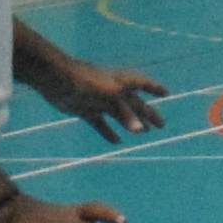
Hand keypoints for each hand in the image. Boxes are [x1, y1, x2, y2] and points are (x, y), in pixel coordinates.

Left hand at [38, 55, 165, 139]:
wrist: (56, 80)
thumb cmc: (86, 81)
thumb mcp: (110, 95)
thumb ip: (125, 113)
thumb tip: (139, 130)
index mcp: (121, 81)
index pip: (142, 83)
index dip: (154, 87)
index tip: (165, 93)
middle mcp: (112, 91)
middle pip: (135, 104)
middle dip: (148, 113)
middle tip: (161, 125)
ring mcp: (99, 101)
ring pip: (120, 114)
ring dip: (132, 123)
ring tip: (143, 133)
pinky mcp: (86, 110)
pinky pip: (101, 123)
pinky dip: (108, 132)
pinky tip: (116, 141)